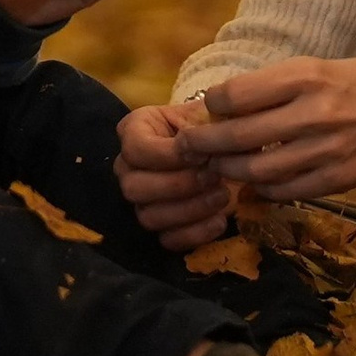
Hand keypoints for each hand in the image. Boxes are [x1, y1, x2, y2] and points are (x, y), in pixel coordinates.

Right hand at [115, 100, 235, 252]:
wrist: (226, 150)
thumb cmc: (212, 127)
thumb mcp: (209, 114)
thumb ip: (204, 124)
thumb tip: (202, 143)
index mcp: (135, 131)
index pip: (136, 148)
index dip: (169, 155)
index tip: (202, 154)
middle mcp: (128, 168)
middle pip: (134, 187)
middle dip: (179, 185)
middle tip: (214, 176)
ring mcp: (141, 201)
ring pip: (149, 216)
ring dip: (190, 209)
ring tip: (223, 195)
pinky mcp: (160, 227)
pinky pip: (168, 240)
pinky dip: (196, 234)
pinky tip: (220, 220)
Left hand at [169, 55, 355, 200]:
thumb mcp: (323, 66)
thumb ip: (278, 85)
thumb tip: (226, 103)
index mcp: (307, 76)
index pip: (235, 94)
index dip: (212, 104)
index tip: (208, 107)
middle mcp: (314, 113)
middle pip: (237, 136)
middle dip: (203, 144)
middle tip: (189, 146)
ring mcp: (325, 151)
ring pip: (254, 170)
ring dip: (228, 170)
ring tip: (218, 165)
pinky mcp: (336, 180)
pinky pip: (284, 191)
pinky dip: (261, 188)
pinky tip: (255, 180)